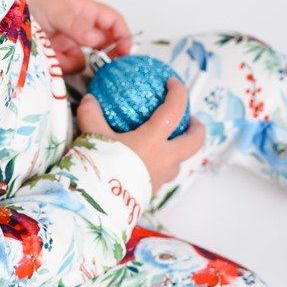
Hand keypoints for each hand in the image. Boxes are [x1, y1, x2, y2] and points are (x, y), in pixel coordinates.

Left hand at [27, 0, 132, 74]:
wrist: (5, 6)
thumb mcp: (58, 8)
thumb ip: (77, 25)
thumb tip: (97, 41)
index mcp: (86, 11)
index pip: (113, 22)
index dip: (123, 36)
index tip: (126, 52)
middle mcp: (79, 28)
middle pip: (102, 45)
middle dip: (104, 57)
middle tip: (104, 68)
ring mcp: (66, 42)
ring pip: (82, 60)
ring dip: (76, 62)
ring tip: (59, 57)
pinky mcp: (53, 55)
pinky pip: (65, 66)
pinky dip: (61, 67)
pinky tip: (50, 60)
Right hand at [76, 76, 205, 193]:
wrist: (99, 204)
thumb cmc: (100, 166)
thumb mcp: (92, 135)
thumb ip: (91, 115)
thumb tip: (89, 99)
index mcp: (154, 139)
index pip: (175, 110)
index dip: (178, 93)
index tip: (173, 83)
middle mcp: (164, 158)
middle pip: (195, 142)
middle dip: (197, 128)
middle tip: (190, 120)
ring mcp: (161, 177)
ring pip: (179, 162)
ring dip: (178, 150)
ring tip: (166, 143)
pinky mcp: (152, 192)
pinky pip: (163, 175)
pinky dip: (160, 165)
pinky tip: (144, 163)